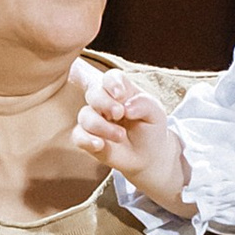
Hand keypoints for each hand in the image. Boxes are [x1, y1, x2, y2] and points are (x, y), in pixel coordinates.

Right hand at [72, 62, 189, 209]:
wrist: (148, 156)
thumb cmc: (151, 129)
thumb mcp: (156, 113)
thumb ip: (144, 104)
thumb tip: (126, 107)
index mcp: (120, 91)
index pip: (110, 78)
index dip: (112, 83)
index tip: (121, 95)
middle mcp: (104, 102)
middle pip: (93, 93)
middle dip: (105, 103)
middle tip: (120, 114)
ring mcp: (94, 119)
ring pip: (85, 115)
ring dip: (102, 126)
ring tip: (121, 136)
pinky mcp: (87, 138)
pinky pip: (78, 136)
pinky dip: (87, 139)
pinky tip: (100, 145)